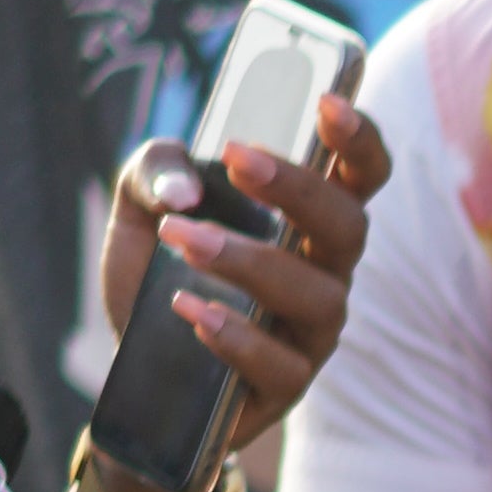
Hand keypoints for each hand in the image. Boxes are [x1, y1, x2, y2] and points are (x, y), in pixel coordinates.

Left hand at [93, 85, 383, 470]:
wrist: (132, 371)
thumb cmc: (156, 279)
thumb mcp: (140, 209)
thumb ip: (154, 170)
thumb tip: (185, 189)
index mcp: (305, 223)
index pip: (359, 177)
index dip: (359, 140)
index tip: (329, 104)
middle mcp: (324, 274)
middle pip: (350, 228)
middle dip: (300, 190)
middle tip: (238, 159)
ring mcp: (311, 334)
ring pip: (317, 296)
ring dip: (250, 261)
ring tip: (181, 240)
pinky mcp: (285, 388)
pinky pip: (282, 364)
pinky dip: (235, 334)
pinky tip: (189, 309)